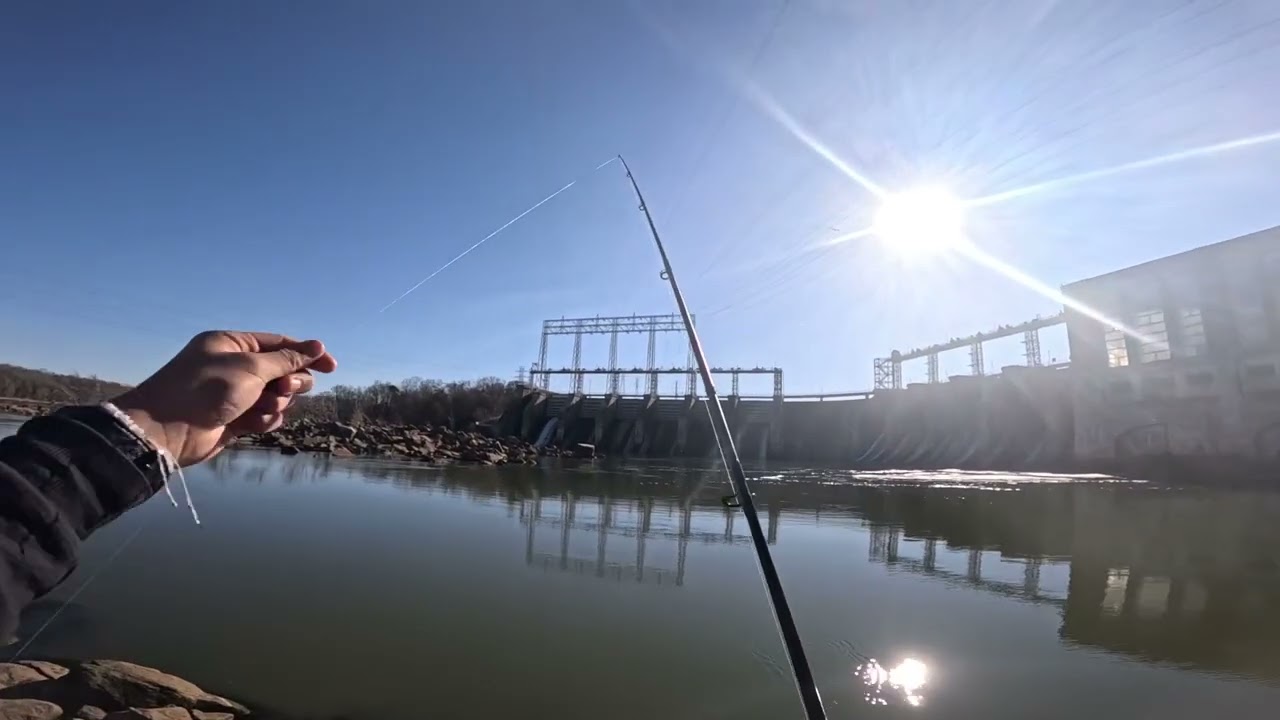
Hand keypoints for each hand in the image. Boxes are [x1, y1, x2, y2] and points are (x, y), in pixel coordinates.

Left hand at [111, 331, 337, 465]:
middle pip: (282, 370)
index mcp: (232, 345)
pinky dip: (265, 420)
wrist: (166, 431)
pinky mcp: (235, 419)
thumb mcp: (250, 368)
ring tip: (263, 407)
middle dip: (290, 380)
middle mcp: (234, 367)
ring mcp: (235, 394)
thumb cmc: (204, 390)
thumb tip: (316, 347)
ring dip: (277, 402)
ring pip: (277, 396)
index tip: (331, 366)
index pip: (279, 344)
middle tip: (285, 388)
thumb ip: (286, 359)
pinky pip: (265, 417)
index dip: (306, 353)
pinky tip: (254, 423)